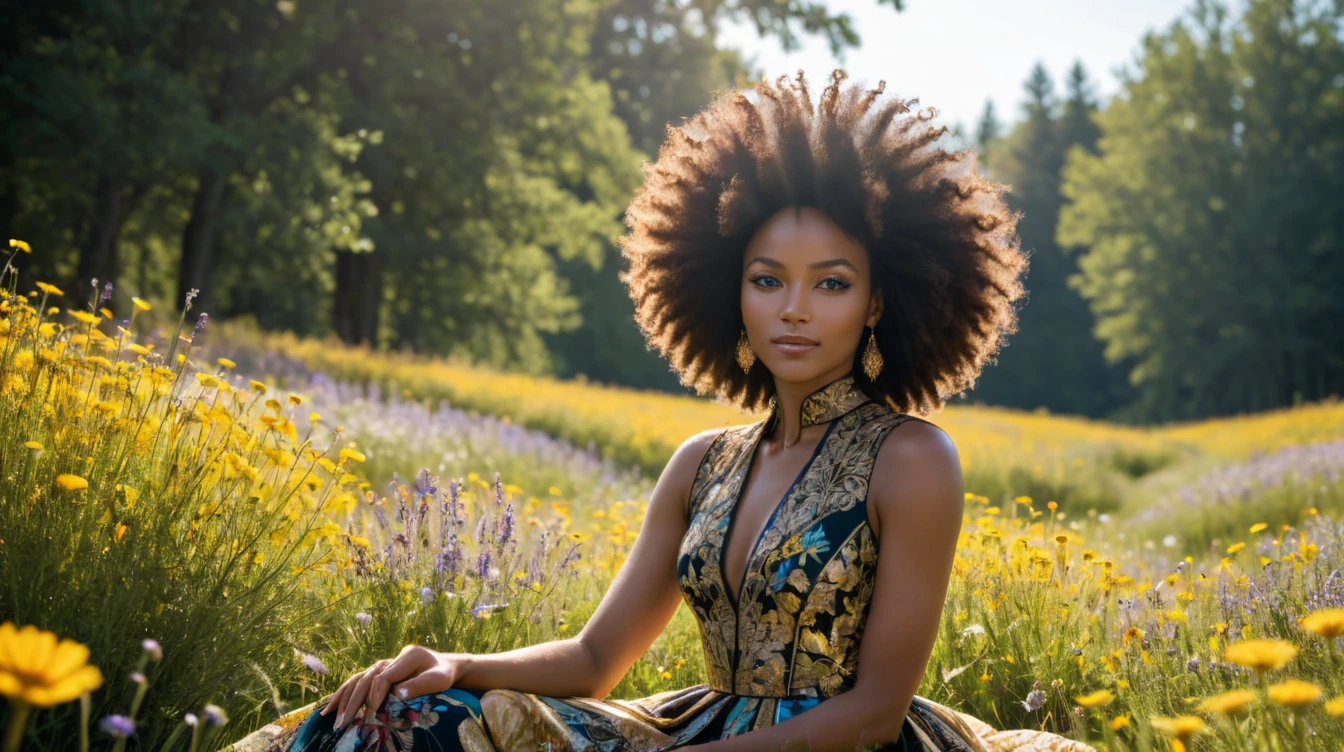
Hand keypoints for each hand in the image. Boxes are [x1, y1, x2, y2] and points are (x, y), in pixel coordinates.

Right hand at [319, 645, 465, 729]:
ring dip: (343, 697)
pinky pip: (359, 681)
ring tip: (328, 715)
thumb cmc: (443, 675)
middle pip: (367, 678)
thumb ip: (418, 685)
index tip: (371, 710)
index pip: (385, 675)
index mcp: (408, 656)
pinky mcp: (380, 671)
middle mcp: (392, 658)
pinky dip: (345, 693)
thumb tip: (396, 694)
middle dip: (352, 701)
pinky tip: (332, 706)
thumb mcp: (438, 680)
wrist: (445, 666)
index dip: (376, 693)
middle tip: (342, 722)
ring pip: (358, 679)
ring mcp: (384, 664)